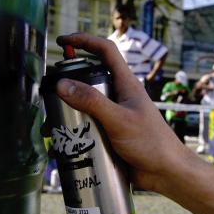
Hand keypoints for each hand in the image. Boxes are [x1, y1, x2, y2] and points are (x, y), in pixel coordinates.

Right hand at [54, 33, 183, 191]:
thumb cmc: (151, 142)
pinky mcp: (108, 131)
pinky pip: (86, 125)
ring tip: (50, 127)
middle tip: (49, 95)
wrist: (164, 172)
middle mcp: (117, 95)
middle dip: (67, 84)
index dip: (84, 41)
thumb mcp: (120, 120)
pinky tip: (61, 142)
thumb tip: (62, 84)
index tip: (63, 41)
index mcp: (125, 83)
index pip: (105, 51)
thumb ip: (92, 102)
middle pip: (88, 78)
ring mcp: (112, 114)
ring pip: (83, 104)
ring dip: (66, 112)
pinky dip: (72, 130)